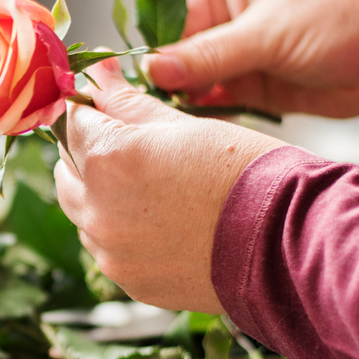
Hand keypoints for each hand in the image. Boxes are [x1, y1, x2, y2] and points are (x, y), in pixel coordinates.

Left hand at [54, 60, 284, 312]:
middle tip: (126, 140)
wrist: (291, 243)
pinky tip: (159, 220)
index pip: (72, 123)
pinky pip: (108, 249)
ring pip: (83, 213)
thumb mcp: (185, 126)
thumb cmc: (248, 173)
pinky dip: (121, 230)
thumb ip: (129, 103)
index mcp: (110, 160)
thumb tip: (97, 76)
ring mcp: (113, 253)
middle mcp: (99, 211)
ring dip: (101, 193)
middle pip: (67, 170)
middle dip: (88, 151)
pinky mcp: (132, 283)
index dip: (88, 108)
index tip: (102, 100)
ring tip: (150, 184)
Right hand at [145, 0, 358, 119]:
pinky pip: (211, 104)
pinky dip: (203, 118)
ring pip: (187, 85)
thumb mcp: (270, 34)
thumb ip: (211, 55)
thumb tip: (154, 68)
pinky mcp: (246, 87)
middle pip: (171, 58)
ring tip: (173, 127)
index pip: (166, 24)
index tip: (140, 89)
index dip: (153, 57)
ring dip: (182, 105)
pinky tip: (195, 131)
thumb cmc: (341, 20)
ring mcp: (231, 56)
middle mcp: (218, 19)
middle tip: (152, 116)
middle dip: (164, 85)